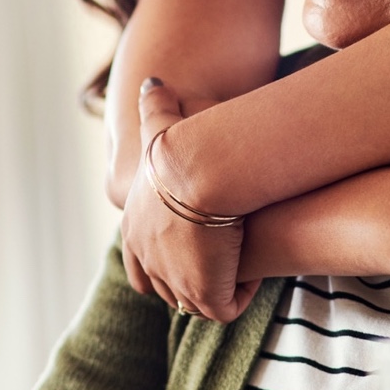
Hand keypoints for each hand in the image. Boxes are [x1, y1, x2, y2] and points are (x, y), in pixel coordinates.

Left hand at [120, 79, 258, 321]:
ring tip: (241, 268)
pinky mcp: (204, 294)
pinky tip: (255, 273)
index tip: (190, 252)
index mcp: (134, 230)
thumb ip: (155, 106)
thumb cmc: (183, 146)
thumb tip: (153, 82)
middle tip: (219, 264)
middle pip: (166, 289)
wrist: (199, 170)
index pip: (139, 265)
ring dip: (217, 287)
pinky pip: (224, 307)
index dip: (163, 263)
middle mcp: (147, 260)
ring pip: (195, 302)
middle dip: (192, 281)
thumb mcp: (162, 125)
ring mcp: (174, 281)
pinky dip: (240, 294)